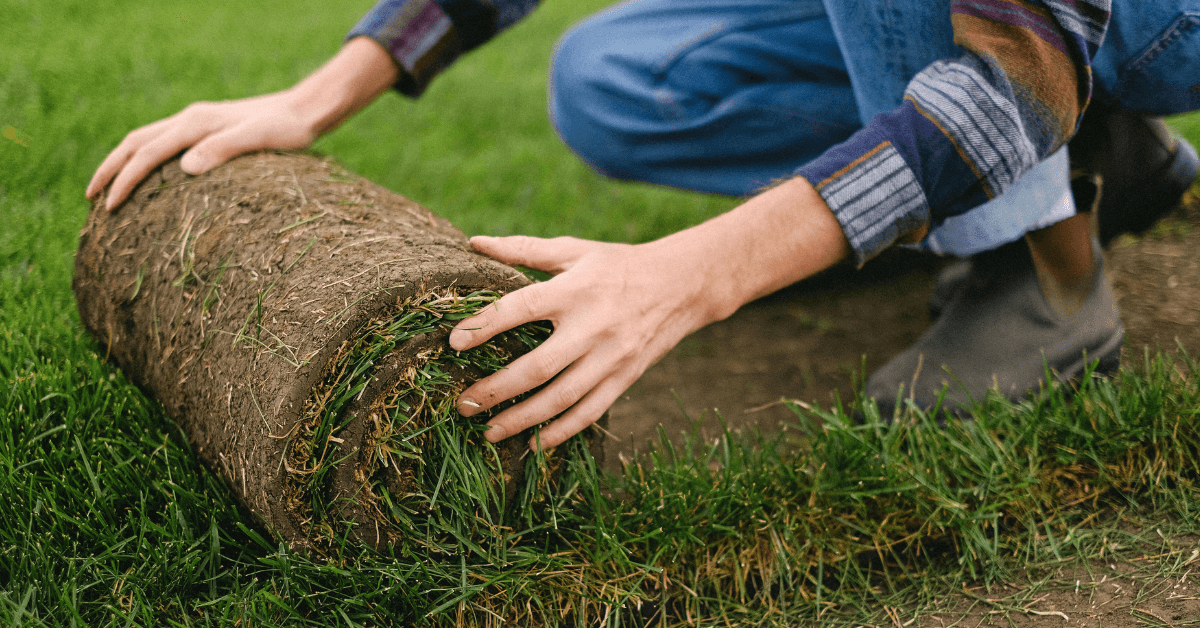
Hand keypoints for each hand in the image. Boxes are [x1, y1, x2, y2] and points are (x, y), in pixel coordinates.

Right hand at [86, 92, 317, 209]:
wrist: (306, 110)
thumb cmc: (287, 129)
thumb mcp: (259, 139)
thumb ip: (223, 149)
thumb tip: (186, 167)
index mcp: (196, 123)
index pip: (147, 152)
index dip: (125, 179)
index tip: (109, 206)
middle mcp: (191, 119)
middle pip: (135, 142)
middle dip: (110, 169)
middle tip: (91, 199)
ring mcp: (198, 122)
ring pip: (146, 140)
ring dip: (123, 163)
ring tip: (109, 190)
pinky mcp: (208, 129)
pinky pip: (165, 143)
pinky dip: (146, 159)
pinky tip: (149, 178)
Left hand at [449, 235, 720, 450]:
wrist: (681, 285)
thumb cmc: (617, 265)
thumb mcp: (574, 250)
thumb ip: (523, 249)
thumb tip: (474, 242)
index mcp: (573, 290)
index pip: (519, 309)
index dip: (484, 326)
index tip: (453, 344)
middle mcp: (591, 326)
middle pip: (536, 367)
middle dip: (495, 389)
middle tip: (463, 403)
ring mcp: (610, 358)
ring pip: (560, 399)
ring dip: (521, 419)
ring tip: (489, 431)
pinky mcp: (624, 378)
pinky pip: (589, 412)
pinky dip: (560, 432)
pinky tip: (533, 444)